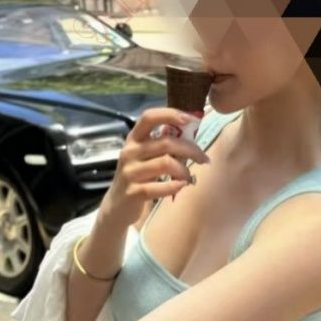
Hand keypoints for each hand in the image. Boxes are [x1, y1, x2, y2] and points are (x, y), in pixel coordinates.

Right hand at [101, 107, 210, 227]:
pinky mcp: (133, 192)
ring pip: (166, 163)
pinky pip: (161, 187)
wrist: (117, 206)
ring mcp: (130, 172)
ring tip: (189, 177)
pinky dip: (175, 186)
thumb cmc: (138, 177)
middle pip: (166, 142)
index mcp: (134, 139)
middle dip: (191, 149)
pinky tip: (181, 186)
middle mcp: (130, 152)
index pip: (149, 117)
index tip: (191, 119)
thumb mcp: (146, 157)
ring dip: (184, 170)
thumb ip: (163, 145)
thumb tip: (191, 131)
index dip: (170, 114)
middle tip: (203, 159)